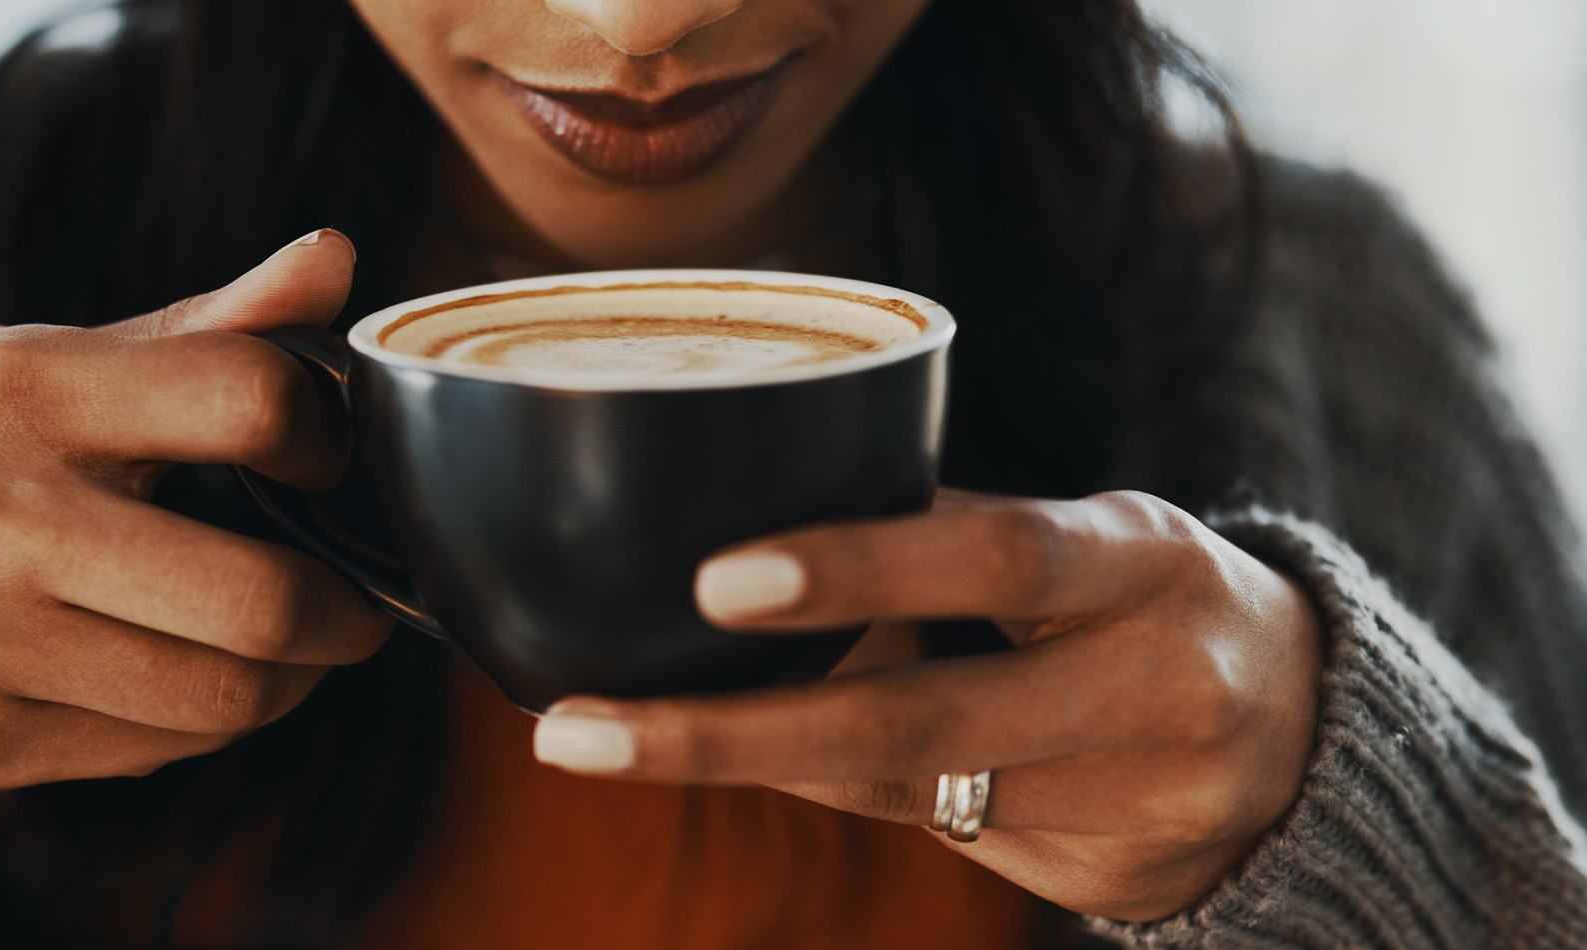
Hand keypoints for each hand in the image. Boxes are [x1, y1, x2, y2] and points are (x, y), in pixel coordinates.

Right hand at [0, 229, 391, 789]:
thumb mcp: (62, 357)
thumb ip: (210, 324)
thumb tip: (338, 257)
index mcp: (20, 390)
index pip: (249, 401)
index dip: (327, 436)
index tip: (326, 459)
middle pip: (259, 600)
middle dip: (346, 614)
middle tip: (359, 607)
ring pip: (223, 700)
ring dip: (293, 680)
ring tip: (290, 647)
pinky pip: (159, 750)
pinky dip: (205, 721)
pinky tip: (188, 677)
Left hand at [532, 488, 1323, 920]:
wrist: (1310, 737)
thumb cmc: (1149, 599)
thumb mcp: (1086, 539)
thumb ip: (950, 535)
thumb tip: (760, 506)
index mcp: (1140, 561)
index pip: (997, 556)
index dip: (860, 568)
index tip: (715, 581)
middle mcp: (1151, 687)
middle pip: (923, 725)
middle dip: (732, 735)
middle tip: (580, 728)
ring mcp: (1135, 803)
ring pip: (907, 795)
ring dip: (753, 763)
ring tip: (608, 734)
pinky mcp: (1110, 880)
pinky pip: (936, 834)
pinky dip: (839, 791)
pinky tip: (756, 752)